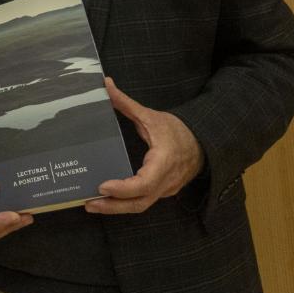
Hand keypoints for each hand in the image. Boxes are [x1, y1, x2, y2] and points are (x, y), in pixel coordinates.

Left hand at [85, 77, 203, 215]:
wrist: (204, 143)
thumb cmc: (178, 130)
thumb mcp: (151, 116)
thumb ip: (126, 103)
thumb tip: (105, 84)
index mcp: (164, 161)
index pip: (144, 183)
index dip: (123, 188)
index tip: (103, 186)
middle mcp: (165, 181)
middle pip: (139, 202)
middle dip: (113, 206)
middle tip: (89, 203)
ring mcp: (165, 190)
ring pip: (140, 206)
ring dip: (116, 208)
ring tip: (92, 205)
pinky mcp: (162, 192)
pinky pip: (143, 202)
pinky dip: (125, 204)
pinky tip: (108, 200)